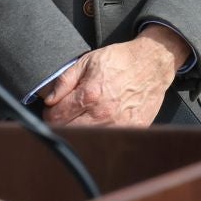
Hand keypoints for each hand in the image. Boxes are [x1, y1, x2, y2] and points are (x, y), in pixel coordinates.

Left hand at [41, 28, 187, 126]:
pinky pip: (109, 139)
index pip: (56, 117)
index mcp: (89, 95)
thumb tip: (49, 99)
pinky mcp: (132, 129)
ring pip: (87, 138)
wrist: (152, 64)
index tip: (52, 109)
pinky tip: (100, 122)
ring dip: (79, 130)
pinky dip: (100, 133)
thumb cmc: (120, 61)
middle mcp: (103, 113)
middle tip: (64, 115)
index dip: (49, 113)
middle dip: (60, 124)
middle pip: (68, 132)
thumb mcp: (87, 62)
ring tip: (82, 118)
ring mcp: (119, 124)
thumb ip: (65, 81)